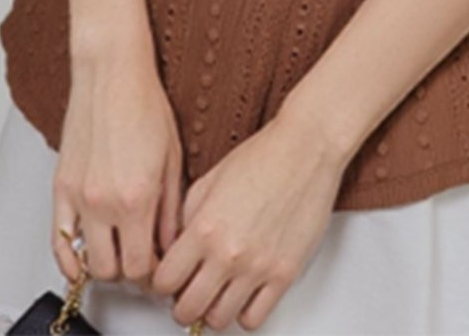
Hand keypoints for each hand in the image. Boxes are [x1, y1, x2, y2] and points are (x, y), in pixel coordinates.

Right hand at [51, 43, 185, 294]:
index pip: (142, 265)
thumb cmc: (145, 104)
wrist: (111, 73)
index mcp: (137, 197)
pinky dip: (69, 256)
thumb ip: (171, 209)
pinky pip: (57, 240)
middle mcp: (103, 202)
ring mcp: (78, 197)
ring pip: (84, 263)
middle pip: (112, 271)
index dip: (154, 273)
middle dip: (129, 272)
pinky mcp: (60, 187)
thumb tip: (169, 243)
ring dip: (102, 265)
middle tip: (141, 259)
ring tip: (117, 252)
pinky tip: (84, 254)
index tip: (160, 265)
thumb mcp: (172, 159)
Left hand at [149, 110, 346, 331]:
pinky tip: (244, 294)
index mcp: (204, 227)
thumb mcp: (209, 180)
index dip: (162, 282)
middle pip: (187, 309)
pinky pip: (254, 319)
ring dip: (212, 310)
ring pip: (218, 320)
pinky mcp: (284, 274)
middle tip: (188, 292)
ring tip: (217, 293)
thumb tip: (177, 250)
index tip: (169, 279)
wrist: (306, 149)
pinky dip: (244, 314)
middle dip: (182, 304)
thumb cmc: (262, 156)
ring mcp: (257, 267)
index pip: (164, 281)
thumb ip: (187, 219)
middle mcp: (228, 253)